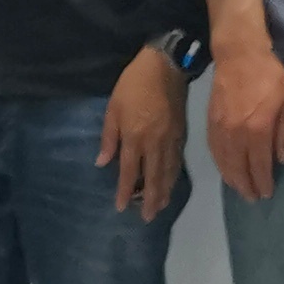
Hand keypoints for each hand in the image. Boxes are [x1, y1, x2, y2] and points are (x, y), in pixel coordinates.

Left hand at [98, 47, 189, 222]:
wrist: (165, 66)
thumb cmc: (133, 85)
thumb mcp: (113, 108)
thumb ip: (109, 137)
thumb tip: (103, 162)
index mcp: (135, 137)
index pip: (129, 171)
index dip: (124, 190)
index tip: (120, 207)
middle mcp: (154, 143)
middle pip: (152, 178)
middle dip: (149, 199)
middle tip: (146, 217)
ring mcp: (170, 139)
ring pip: (168, 172)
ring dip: (163, 192)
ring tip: (159, 207)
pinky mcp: (181, 134)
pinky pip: (177, 161)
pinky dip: (174, 176)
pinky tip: (171, 183)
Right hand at [206, 45, 283, 199]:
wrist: (238, 54)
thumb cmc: (268, 75)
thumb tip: (281, 159)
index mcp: (258, 129)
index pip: (259, 164)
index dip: (263, 181)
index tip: (267, 193)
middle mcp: (236, 133)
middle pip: (239, 168)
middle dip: (247, 186)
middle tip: (253, 198)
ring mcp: (220, 129)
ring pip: (224, 163)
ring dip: (232, 180)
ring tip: (240, 190)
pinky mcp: (210, 123)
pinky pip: (214, 151)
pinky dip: (220, 164)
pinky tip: (225, 170)